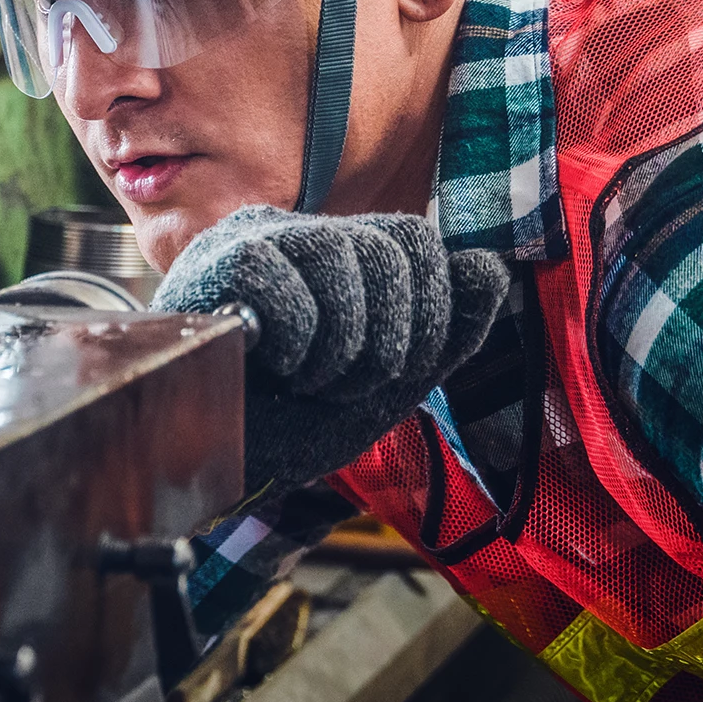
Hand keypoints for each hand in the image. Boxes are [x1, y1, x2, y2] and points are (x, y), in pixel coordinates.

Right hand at [153, 206, 508, 491]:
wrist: (212, 469)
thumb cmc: (285, 426)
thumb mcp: (383, 385)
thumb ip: (444, 332)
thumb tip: (490, 266)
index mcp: (333, 255)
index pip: (413, 239)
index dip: (430, 309)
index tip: (390, 369)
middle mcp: (292, 233)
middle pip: (393, 243)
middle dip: (390, 336)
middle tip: (343, 383)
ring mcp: (250, 241)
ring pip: (343, 252)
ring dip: (342, 344)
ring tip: (308, 379)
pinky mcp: (213, 265)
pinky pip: (283, 277)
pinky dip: (296, 339)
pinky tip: (271, 365)